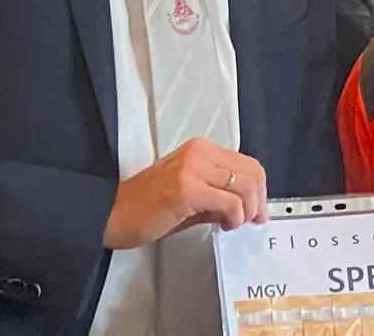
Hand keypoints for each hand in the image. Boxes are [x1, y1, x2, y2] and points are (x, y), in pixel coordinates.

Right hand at [102, 138, 268, 250]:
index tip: (258, 211)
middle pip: (252, 173)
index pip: (248, 164)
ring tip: (230, 223)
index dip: (260, 190)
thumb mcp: (191, 193)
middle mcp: (200, 153)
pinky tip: (221, 225)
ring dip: (246, 212)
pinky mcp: (187, 189)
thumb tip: (249, 207)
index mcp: (201, 149)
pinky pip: (230, 202)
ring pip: (245, 187)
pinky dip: (234, 218)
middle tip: (249, 221)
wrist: (112, 214)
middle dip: (258, 202)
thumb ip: (219, 194)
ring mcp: (193, 169)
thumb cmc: (147, 207)